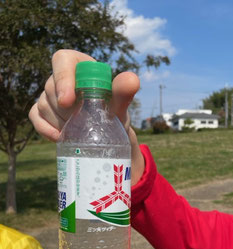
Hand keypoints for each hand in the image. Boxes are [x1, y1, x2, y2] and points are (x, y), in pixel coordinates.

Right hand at [29, 49, 144, 185]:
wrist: (108, 134)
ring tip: (81, 131)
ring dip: (61, 122)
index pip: (62, 60)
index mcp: (80, 66)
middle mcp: (61, 77)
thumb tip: (132, 80)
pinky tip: (60, 138)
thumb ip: (123, 93)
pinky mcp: (41, 110)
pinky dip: (46, 129)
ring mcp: (49, 94)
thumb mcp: (119, 105)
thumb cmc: (114, 112)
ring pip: (44, 105)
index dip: (62, 79)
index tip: (68, 101)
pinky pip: (35, 116)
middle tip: (85, 124)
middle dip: (67, 110)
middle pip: (51, 87)